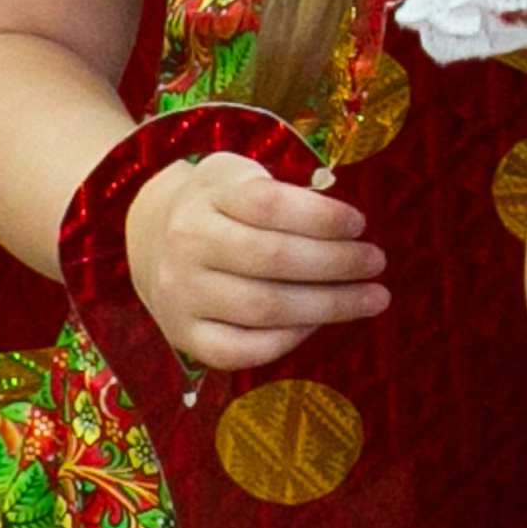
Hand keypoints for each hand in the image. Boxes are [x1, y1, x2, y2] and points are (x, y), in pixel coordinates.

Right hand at [124, 149, 387, 370]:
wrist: (149, 237)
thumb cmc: (218, 204)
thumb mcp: (241, 176)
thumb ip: (285, 190)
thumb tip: (346, 224)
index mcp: (207, 195)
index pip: (269, 204)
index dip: (321, 216)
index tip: (360, 223)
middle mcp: (188, 243)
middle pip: (272, 258)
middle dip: (336, 263)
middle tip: (377, 263)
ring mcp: (181, 294)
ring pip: (264, 309)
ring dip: (328, 306)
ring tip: (371, 298)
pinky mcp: (182, 335)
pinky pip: (241, 350)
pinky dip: (288, 341)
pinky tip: (319, 324)